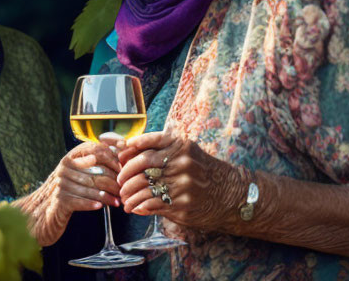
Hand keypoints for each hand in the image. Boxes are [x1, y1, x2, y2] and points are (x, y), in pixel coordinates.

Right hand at [14, 141, 121, 245]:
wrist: (44, 209)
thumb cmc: (69, 188)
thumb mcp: (80, 171)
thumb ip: (98, 159)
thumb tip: (122, 144)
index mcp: (72, 156)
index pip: (97, 151)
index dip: (113, 160)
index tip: (124, 170)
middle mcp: (65, 167)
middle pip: (97, 172)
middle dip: (113, 182)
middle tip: (124, 190)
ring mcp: (61, 183)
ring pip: (91, 188)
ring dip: (107, 196)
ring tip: (117, 201)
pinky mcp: (60, 200)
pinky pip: (80, 201)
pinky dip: (92, 203)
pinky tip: (101, 206)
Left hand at [116, 131, 243, 231]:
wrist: (229, 195)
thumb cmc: (202, 172)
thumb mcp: (188, 152)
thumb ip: (163, 149)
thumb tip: (128, 152)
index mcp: (181, 146)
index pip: (149, 141)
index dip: (130, 148)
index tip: (120, 156)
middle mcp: (182, 162)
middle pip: (143, 164)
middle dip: (125, 173)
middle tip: (119, 181)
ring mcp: (182, 184)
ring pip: (144, 187)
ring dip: (129, 194)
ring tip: (124, 198)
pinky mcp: (182, 205)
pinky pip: (153, 204)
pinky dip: (139, 206)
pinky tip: (135, 207)